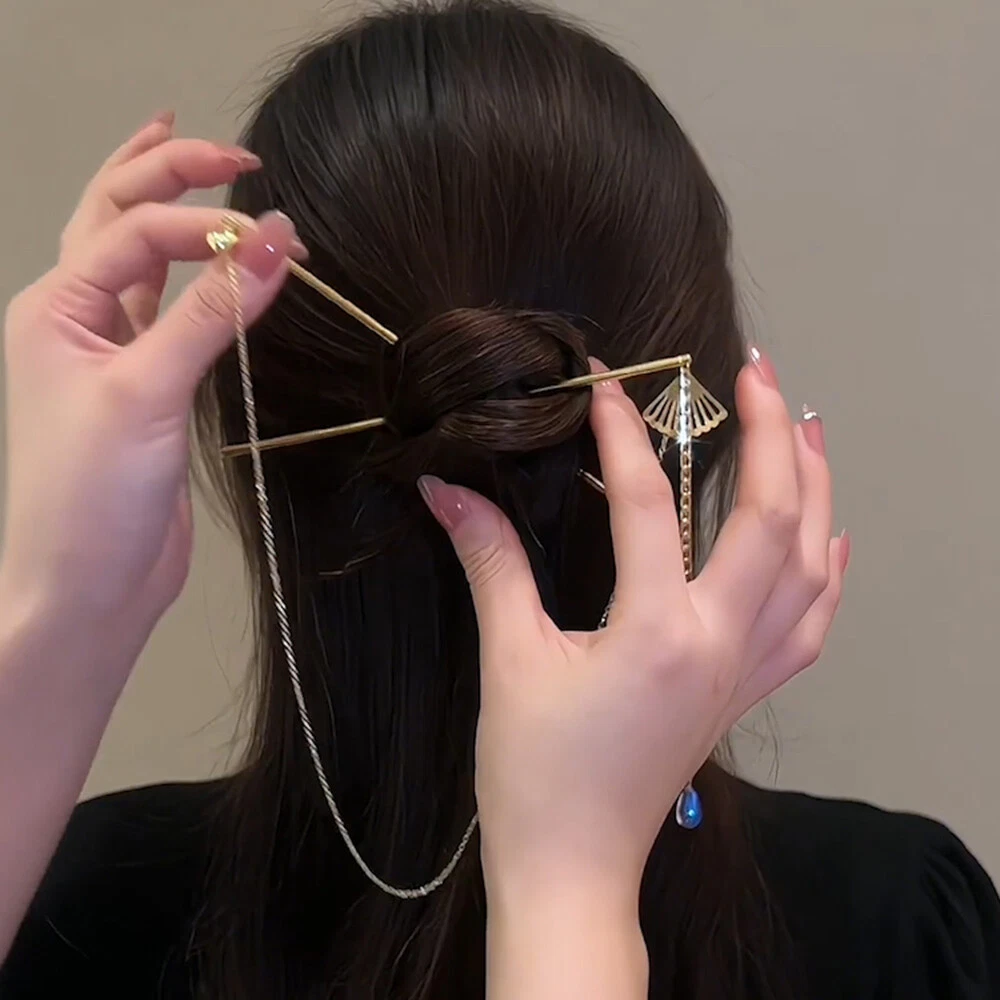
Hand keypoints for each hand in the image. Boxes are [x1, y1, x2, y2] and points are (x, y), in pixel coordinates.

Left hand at [0, 114, 299, 666]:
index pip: (137, 233)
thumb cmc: (93, 498)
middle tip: (231, 150)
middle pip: (115, 217)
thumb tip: (276, 240)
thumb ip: (213, 312)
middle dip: (166, 171)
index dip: (205, 221)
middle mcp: (76, 318)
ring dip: (160, 203)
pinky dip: (188, 270)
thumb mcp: (147, 393)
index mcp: (56, 308)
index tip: (276, 238)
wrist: (87, 586)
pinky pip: (165, 307)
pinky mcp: (145, 383)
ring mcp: (110, 350)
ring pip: (132, 255)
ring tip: (189, 154)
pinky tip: (204, 252)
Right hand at [419, 356, 847, 899]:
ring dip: (815, 492)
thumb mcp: (509, 660)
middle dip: (767, 435)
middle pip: (772, 520)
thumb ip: (490, 563)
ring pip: (809, 567)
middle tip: (754, 371)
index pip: (646, 504)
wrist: (573, 865)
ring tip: (805, 429)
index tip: (602, 383)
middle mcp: (718, 644)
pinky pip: (810, 627)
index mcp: (657, 632)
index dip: (621, 435)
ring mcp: (740, 671)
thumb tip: (447, 493)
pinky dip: (828, 573)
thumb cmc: (536, 775)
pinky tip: (830, 536)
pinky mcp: (741, 693)